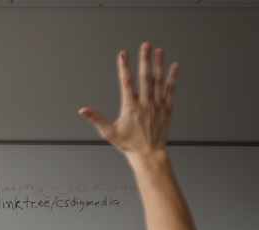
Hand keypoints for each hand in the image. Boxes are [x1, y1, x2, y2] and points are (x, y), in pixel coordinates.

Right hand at [79, 43, 176, 158]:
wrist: (149, 154)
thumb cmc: (129, 145)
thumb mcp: (109, 133)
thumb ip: (96, 119)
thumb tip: (83, 110)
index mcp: (130, 108)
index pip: (126, 83)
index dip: (124, 67)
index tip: (123, 54)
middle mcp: (145, 104)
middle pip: (145, 77)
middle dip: (145, 60)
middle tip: (145, 45)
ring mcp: (157, 105)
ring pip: (158, 81)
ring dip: (159, 65)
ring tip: (159, 51)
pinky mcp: (167, 109)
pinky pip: (171, 90)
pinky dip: (173, 78)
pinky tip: (175, 66)